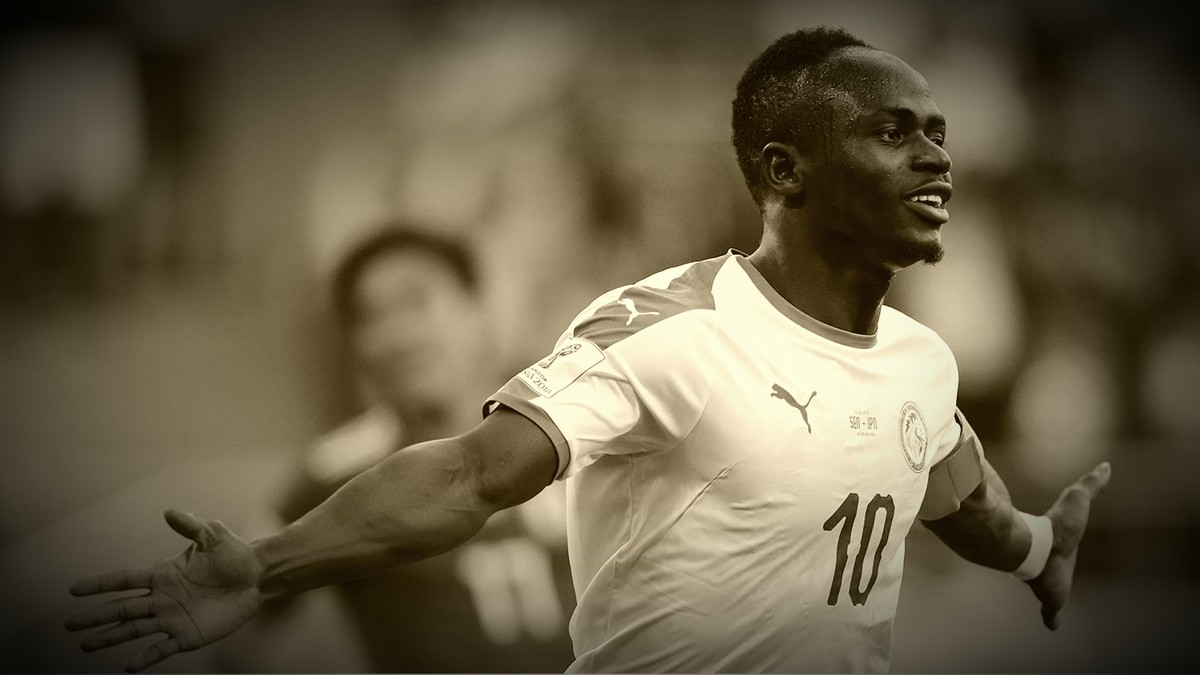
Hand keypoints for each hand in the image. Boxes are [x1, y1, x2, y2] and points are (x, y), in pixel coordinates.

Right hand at [64, 509, 263, 671]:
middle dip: (96, 616)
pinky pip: (162, 648)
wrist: (257, 577)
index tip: (73, 589)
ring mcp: (172, 618)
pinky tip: (128, 666)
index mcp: (162, 575)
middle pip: (122, 608)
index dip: (100, 584)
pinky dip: (146, 657)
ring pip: (134, 629)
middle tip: (69, 624)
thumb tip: (169, 511)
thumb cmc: (233, 555)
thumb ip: (190, 526)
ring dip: (110, 638)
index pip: (124, 580)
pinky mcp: (187, 635)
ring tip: (86, 645)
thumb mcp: (212, 536)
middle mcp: (161, 599)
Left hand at [1027, 461, 1110, 629]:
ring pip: (1049, 593)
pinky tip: (1052, 625)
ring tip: (1050, 609)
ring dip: (1050, 599)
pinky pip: (1052, 612)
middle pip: (1052, 571)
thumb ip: (1089, 484)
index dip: (1058, 550)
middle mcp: (1051, 565)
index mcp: (1058, 546)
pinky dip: (1052, 618)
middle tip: (1053, 582)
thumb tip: (1105, 466)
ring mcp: (1050, 583)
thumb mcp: (1078, 500)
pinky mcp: (1051, 599)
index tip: (1057, 553)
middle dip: (1053, 576)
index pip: (1058, 548)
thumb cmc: (1057, 526)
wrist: (1037, 548)